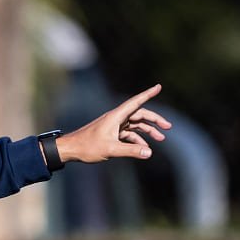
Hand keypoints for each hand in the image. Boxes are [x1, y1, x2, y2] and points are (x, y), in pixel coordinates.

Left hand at [57, 84, 171, 163]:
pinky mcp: (110, 133)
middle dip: (155, 120)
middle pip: (140, 114)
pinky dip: (137, 139)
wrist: (70, 149)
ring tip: (160, 139)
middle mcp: (116, 118)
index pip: (136, 102)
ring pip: (135, 125)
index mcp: (116, 116)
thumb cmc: (87, 147)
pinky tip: (143, 148)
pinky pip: (128, 133)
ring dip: (147, 131)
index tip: (159, 86)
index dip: (148, 94)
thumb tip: (150, 152)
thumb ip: (131, 151)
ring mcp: (113, 126)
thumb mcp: (111, 150)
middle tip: (168, 127)